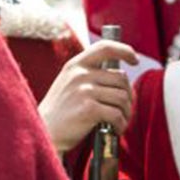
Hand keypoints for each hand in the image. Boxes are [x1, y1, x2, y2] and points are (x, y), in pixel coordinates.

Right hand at [39, 38, 137, 152]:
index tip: (134, 59)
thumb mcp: (69, 83)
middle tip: (125, 108)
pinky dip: (121, 124)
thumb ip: (90, 74)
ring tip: (121, 121)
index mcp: (75, 65)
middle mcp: (80, 74)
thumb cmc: (61, 111)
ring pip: (122, 97)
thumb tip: (121, 76)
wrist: (44, 132)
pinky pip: (117, 114)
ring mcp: (84, 91)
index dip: (124, 50)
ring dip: (127, 112)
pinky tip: (116, 129)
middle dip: (129, 95)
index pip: (105, 47)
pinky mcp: (89, 109)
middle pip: (121, 78)